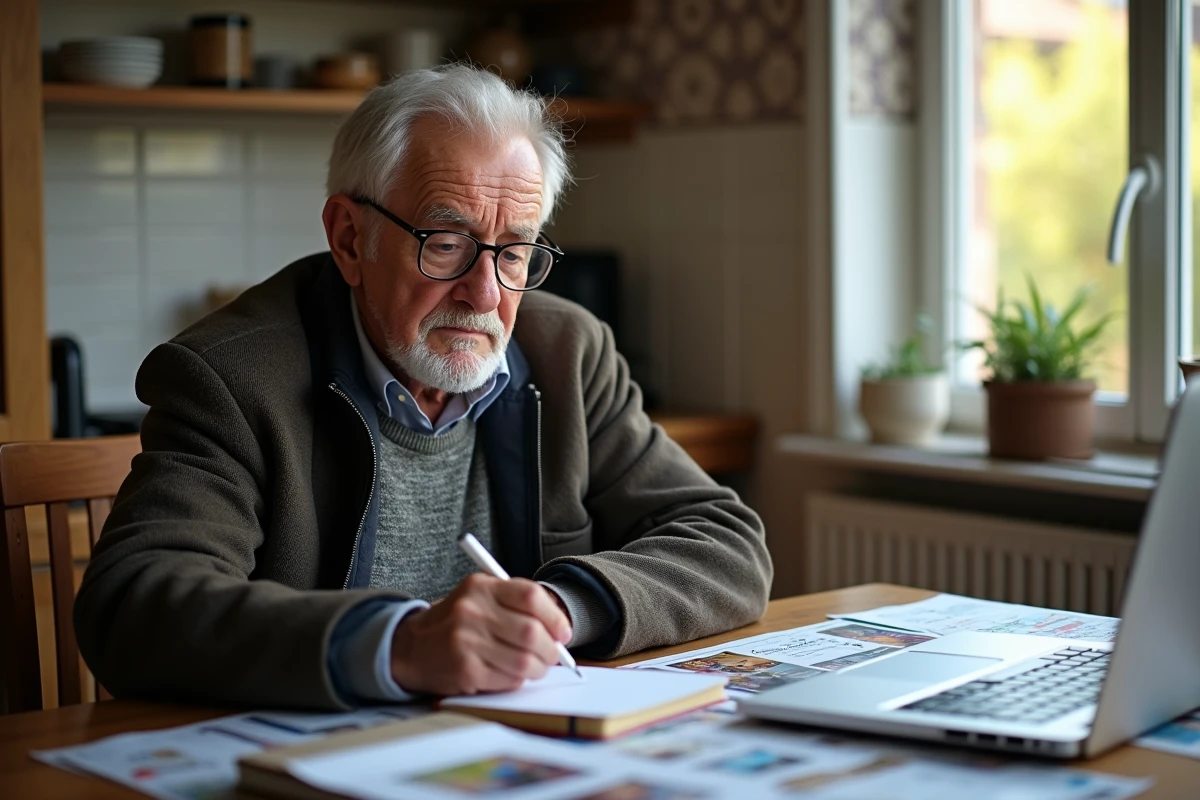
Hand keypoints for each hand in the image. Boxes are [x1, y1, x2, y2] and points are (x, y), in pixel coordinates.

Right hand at [389, 574, 572, 694]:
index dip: (555, 617)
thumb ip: (515, 605)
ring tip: (534, 667)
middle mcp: (472, 611)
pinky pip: (508, 680)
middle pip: (531, 632)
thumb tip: (558, 630)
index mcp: (480, 587)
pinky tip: (508, 674)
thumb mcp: (478, 598)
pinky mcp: (465, 670)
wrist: (410, 647)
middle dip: (550, 650)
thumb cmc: (455, 623)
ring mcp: (467, 642)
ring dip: (537, 669)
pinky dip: (517, 680)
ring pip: (524, 661)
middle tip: (552, 656)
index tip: (563, 632)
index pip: (531, 596)